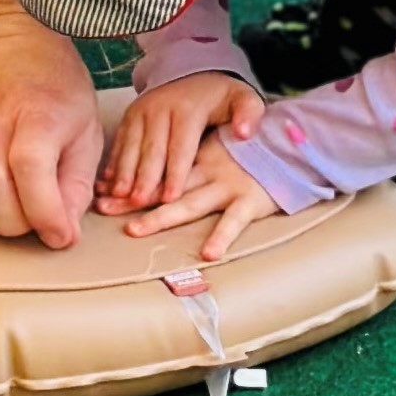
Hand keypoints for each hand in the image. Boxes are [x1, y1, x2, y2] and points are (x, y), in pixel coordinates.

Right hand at [0, 9, 104, 248]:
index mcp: (39, 112)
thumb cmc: (52, 87)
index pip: (31, 167)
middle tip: (27, 219)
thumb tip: (63, 234)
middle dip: (10, 220)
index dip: (44, 212)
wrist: (5, 36)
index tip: (58, 235)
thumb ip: (76, 184)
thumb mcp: (85, 129)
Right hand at [94, 71, 264, 217]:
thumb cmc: (221, 96)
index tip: (171, 197)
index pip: (181, 146)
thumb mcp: (244, 98)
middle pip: (151, 149)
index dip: (175, 173)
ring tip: (119, 197)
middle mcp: (160, 109)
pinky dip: (113, 163)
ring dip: (123, 173)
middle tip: (138, 203)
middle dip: (144, 178)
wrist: (195, 72)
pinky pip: (119, 142)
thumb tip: (244, 133)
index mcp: (188, 109)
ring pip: (130, 146)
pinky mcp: (129, 116)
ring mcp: (141, 111)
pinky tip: (107, 183)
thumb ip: (249, 114)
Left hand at [107, 130, 283, 264]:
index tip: (101, 191)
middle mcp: (208, 172)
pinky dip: (222, 236)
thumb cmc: (252, 150)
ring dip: (162, 216)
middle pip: (164, 189)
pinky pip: (235, 221)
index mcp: (197, 160)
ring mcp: (228, 186)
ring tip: (136, 229)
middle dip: (132, 199)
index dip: (130, 183)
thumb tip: (151, 182)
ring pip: (190, 203)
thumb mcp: (218, 149)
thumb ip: (190, 163)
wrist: (293, 142)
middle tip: (104, 207)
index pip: (158, 172)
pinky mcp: (251, 200)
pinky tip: (208, 253)